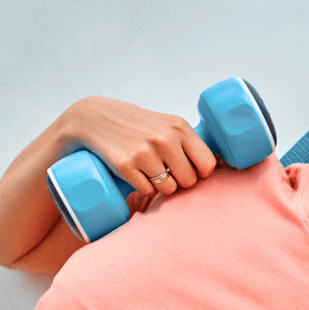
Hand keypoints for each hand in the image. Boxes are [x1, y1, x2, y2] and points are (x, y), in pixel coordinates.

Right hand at [65, 96, 216, 195]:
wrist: (92, 118)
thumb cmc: (137, 125)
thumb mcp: (166, 124)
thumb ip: (188, 142)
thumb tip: (216, 167)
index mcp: (179, 127)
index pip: (207, 164)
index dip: (199, 172)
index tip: (189, 169)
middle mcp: (164, 138)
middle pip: (189, 181)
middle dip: (179, 181)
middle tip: (164, 170)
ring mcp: (144, 152)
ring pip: (169, 189)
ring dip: (160, 186)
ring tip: (148, 170)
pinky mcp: (125, 165)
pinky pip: (147, 191)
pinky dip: (142, 188)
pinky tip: (134, 173)